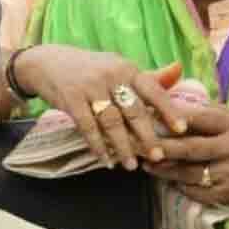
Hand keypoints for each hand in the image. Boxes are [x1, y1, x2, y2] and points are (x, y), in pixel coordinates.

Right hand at [12, 45, 188, 169]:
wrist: (47, 63)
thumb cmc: (89, 69)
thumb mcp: (118, 67)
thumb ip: (147, 76)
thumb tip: (179, 71)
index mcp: (127, 68)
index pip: (153, 89)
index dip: (168, 110)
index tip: (182, 129)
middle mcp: (111, 75)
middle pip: (134, 110)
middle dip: (147, 136)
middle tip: (158, 156)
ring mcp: (90, 87)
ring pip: (112, 122)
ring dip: (122, 147)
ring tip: (131, 165)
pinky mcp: (71, 99)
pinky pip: (88, 127)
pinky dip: (98, 146)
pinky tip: (105, 160)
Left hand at [146, 103, 228, 206]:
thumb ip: (210, 112)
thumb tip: (175, 100)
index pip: (200, 118)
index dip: (174, 119)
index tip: (150, 116)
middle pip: (191, 148)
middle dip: (163, 148)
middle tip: (140, 146)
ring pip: (189, 172)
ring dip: (164, 169)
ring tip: (146, 164)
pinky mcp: (226, 193)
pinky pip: (195, 190)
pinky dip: (179, 184)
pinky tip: (166, 180)